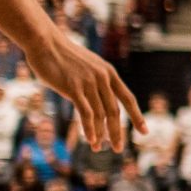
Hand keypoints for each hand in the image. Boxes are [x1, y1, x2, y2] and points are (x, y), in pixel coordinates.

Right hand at [26, 28, 141, 152]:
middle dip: (117, 131)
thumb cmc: (63, 56)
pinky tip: (91, 140)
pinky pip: (86, 113)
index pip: (128, 98)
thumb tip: (97, 98)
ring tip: (99, 148)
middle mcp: (102, 78)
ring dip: (101, 134)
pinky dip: (90, 129)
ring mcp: (89, 83)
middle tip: (119, 148)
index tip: (144, 131)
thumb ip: (95, 81)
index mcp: (109, 73)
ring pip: (100, 114)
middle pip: (114, 111)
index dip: (137, 116)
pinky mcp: (74, 88)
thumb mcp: (87, 66)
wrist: (45, 42)